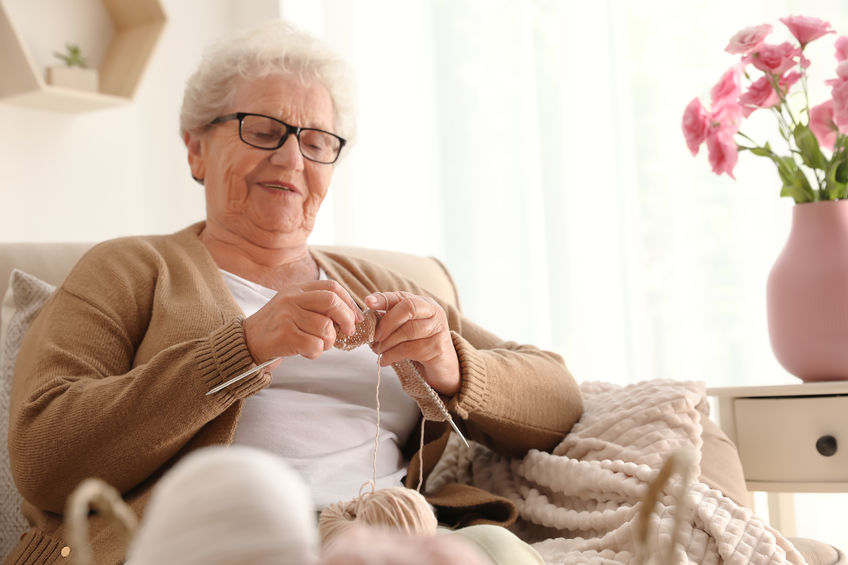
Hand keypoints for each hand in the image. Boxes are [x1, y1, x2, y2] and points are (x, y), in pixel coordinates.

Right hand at [243, 280, 363, 363]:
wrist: (247, 341)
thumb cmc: (278, 326)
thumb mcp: (295, 307)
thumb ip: (318, 306)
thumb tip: (352, 315)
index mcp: (297, 289)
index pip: (332, 287)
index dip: (349, 302)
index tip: (355, 318)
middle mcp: (291, 299)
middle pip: (331, 302)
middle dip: (346, 318)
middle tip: (347, 332)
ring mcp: (286, 316)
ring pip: (325, 327)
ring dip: (329, 341)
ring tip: (319, 344)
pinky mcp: (284, 336)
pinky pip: (315, 345)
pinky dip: (317, 352)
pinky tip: (306, 352)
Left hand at [365, 291, 459, 395]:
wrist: (442, 366)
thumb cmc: (419, 343)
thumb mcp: (406, 327)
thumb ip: (391, 318)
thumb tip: (369, 311)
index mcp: (424, 303)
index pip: (402, 296)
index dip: (384, 299)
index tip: (368, 303)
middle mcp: (434, 312)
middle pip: (408, 308)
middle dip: (387, 322)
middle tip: (375, 336)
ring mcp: (438, 329)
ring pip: (408, 330)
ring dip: (387, 343)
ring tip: (378, 351)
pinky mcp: (437, 347)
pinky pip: (410, 349)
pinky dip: (393, 355)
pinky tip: (385, 360)